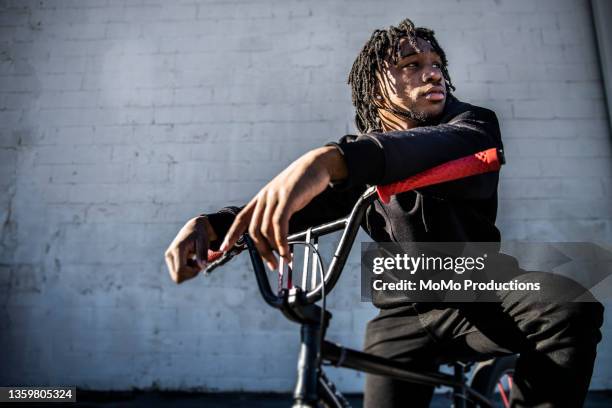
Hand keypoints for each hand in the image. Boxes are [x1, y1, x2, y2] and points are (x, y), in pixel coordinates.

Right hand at [165, 215, 217, 283]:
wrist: (194, 228)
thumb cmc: (200, 234)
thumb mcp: (203, 241)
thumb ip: (202, 253)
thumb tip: (202, 266)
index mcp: (177, 249)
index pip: (180, 270)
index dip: (192, 272)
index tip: (200, 265)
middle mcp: (170, 254)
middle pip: (177, 277)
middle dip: (190, 274)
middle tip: (198, 264)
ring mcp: (169, 258)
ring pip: (177, 277)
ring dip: (189, 272)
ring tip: (195, 261)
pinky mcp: (170, 260)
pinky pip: (178, 274)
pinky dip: (187, 271)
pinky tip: (191, 261)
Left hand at [220, 146, 346, 270]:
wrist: (316, 164)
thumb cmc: (303, 184)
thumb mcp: (286, 199)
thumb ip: (278, 213)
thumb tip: (278, 236)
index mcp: (261, 198)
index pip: (241, 219)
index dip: (231, 234)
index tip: (224, 248)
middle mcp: (264, 197)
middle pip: (254, 231)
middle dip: (262, 251)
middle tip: (272, 264)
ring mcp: (274, 197)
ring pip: (266, 230)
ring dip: (274, 249)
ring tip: (284, 259)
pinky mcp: (287, 198)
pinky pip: (279, 224)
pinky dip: (282, 241)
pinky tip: (287, 250)